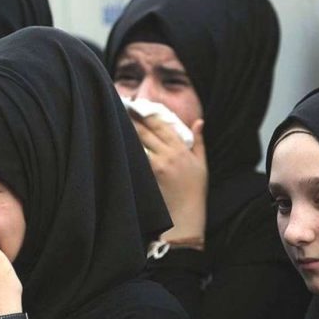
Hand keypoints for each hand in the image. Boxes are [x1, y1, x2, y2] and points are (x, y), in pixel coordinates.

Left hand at [133, 116, 206, 248]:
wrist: (186, 213)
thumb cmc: (195, 189)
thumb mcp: (201, 163)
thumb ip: (199, 141)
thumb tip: (199, 121)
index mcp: (180, 149)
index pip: (161, 126)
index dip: (148, 114)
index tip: (138, 105)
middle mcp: (167, 155)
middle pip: (146, 131)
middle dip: (133, 119)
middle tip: (122, 108)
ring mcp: (156, 166)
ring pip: (138, 144)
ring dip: (128, 132)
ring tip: (117, 122)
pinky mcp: (148, 176)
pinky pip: (137, 158)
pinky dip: (129, 150)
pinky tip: (120, 142)